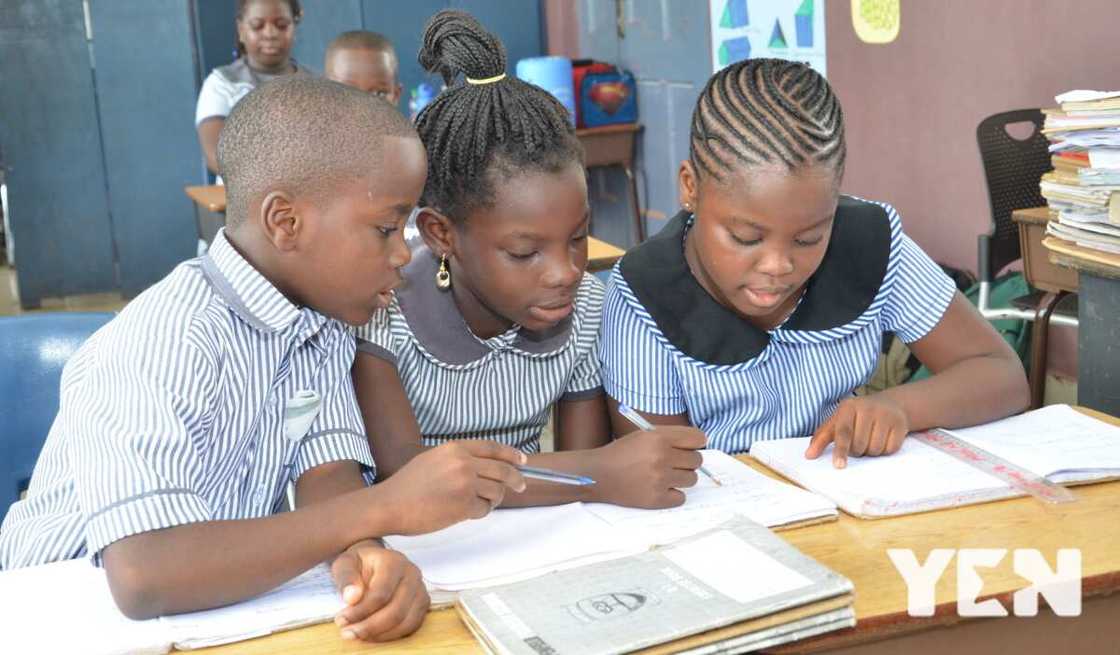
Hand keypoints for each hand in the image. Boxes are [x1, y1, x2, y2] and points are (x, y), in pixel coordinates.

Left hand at [331, 541, 428, 641]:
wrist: (374, 562)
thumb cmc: (359, 564)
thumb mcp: (344, 564)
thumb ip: (346, 578)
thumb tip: (351, 598)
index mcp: (393, 561)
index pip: (381, 593)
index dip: (360, 611)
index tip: (341, 620)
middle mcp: (412, 574)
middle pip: (396, 610)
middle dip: (370, 627)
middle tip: (348, 633)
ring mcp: (420, 589)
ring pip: (406, 621)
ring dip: (381, 634)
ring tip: (359, 634)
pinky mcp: (422, 603)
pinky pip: (412, 626)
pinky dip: (392, 635)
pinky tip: (373, 634)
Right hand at [377, 440, 526, 534]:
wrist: (389, 504)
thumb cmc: (407, 486)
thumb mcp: (433, 459)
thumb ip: (459, 459)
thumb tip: (485, 467)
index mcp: (455, 449)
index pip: (493, 448)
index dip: (511, 455)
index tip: (522, 462)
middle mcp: (463, 463)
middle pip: (502, 471)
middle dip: (516, 480)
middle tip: (521, 487)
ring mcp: (465, 484)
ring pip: (496, 492)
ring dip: (492, 500)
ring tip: (477, 504)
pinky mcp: (463, 505)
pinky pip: (484, 509)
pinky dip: (479, 512)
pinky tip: (464, 513)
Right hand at [594, 426, 706, 507]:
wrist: (597, 475)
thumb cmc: (621, 453)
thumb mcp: (643, 435)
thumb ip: (670, 436)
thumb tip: (698, 444)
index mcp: (659, 437)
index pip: (698, 439)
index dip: (695, 443)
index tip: (688, 448)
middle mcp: (661, 457)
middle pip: (697, 460)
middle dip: (687, 462)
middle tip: (672, 463)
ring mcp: (660, 480)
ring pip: (692, 480)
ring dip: (681, 478)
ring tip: (663, 476)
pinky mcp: (656, 499)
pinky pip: (681, 497)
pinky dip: (672, 495)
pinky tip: (659, 489)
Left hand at [805, 395, 908, 467]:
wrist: (889, 405)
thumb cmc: (856, 418)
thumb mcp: (837, 422)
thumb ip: (822, 438)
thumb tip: (808, 456)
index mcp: (848, 407)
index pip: (843, 432)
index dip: (840, 450)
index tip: (839, 466)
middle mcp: (868, 408)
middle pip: (859, 445)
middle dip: (857, 451)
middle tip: (859, 441)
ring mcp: (885, 415)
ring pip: (874, 449)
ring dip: (871, 452)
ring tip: (871, 439)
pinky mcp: (900, 424)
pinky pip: (890, 449)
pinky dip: (885, 450)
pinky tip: (884, 439)